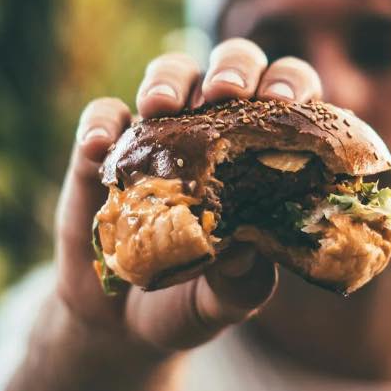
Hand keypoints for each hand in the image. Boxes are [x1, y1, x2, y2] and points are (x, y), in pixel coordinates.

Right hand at [55, 38, 322, 352]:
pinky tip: (100, 145)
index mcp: (260, 156)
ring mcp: (158, 137)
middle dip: (232, 67)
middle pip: (231, 68)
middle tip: (226, 92)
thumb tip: (245, 250)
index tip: (282, 100)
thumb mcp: (226, 300)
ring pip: (169, 75)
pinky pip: (102, 118)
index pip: (287, 101)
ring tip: (161, 106)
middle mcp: (213, 133)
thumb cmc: (192, 299)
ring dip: (169, 79)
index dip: (290, 86)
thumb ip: (242, 282)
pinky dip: (101, 124)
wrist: (122, 323)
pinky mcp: (105, 153)